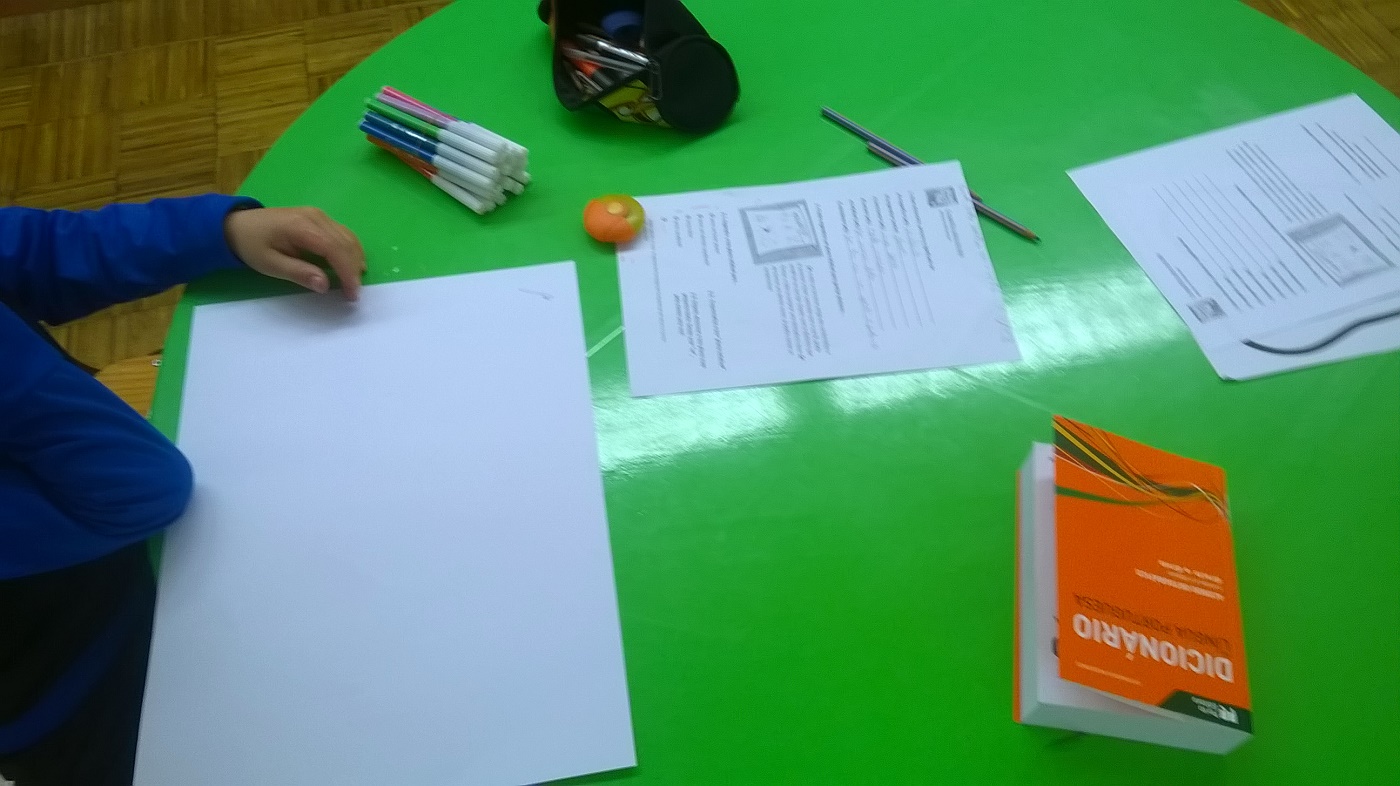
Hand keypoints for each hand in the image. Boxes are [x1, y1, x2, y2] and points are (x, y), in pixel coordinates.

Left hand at [224, 207, 366, 300]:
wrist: (238, 224)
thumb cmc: (252, 245)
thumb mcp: (269, 264)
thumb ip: (298, 273)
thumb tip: (325, 285)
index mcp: (300, 227)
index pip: (334, 248)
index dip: (346, 271)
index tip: (352, 293)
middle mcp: (315, 217)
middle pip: (344, 242)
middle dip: (353, 269)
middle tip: (354, 293)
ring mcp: (318, 215)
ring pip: (347, 236)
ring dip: (355, 259)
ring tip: (355, 280)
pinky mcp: (319, 217)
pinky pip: (342, 233)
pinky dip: (351, 249)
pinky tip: (352, 263)